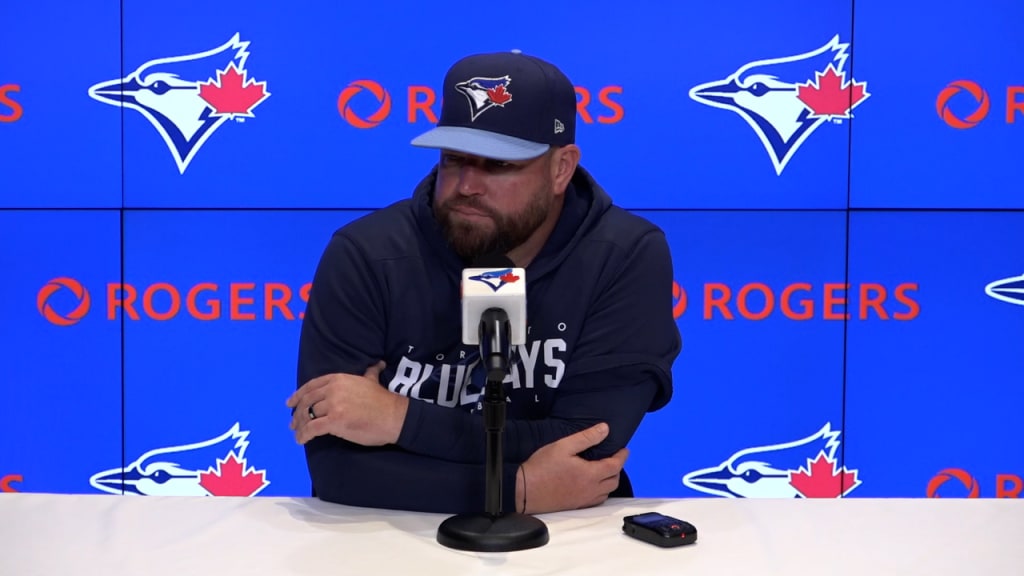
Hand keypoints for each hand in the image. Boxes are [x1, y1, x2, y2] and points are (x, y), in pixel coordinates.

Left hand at [285, 361, 406, 446]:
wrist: (394, 416)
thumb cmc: (383, 401)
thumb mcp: (372, 381)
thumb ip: (370, 372)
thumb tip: (378, 363)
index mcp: (339, 379)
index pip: (311, 386)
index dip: (298, 395)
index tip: (290, 403)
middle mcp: (333, 390)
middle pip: (307, 401)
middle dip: (297, 413)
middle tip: (292, 423)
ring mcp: (333, 405)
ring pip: (307, 415)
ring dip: (299, 426)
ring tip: (297, 433)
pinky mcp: (334, 421)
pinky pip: (312, 429)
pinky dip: (304, 435)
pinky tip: (301, 440)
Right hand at [517, 422, 627, 513]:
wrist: (524, 491)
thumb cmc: (542, 468)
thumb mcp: (564, 446)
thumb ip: (586, 438)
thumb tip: (605, 429)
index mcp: (590, 474)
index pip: (615, 465)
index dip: (622, 457)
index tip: (624, 450)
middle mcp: (590, 490)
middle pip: (613, 481)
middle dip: (617, 469)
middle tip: (614, 459)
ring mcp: (583, 500)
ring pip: (606, 493)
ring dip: (610, 481)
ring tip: (605, 471)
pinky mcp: (575, 506)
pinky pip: (596, 501)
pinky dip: (600, 492)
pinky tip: (592, 486)